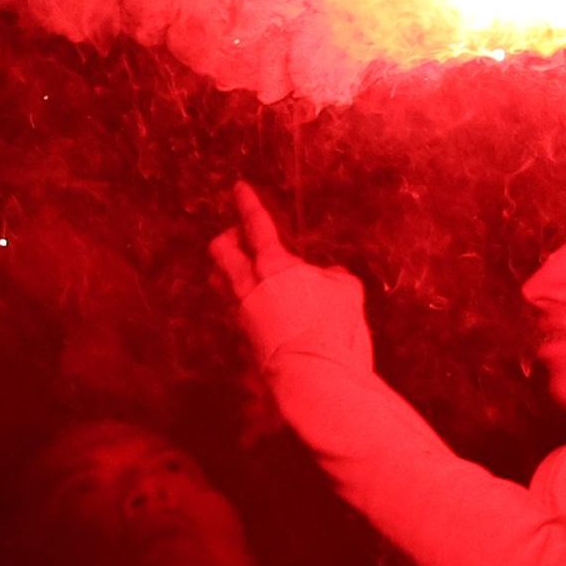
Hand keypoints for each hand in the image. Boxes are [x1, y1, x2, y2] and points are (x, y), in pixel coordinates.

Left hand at [206, 182, 372, 373]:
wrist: (314, 377)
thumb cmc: (334, 329)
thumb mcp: (346, 292)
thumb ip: (332, 276)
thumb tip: (325, 273)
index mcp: (274, 265)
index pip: (256, 226)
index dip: (248, 204)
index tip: (239, 188)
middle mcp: (248, 285)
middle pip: (221, 250)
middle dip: (229, 237)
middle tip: (243, 237)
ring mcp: (241, 312)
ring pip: (219, 279)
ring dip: (228, 267)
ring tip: (246, 268)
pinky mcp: (244, 337)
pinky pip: (234, 305)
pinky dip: (243, 296)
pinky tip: (263, 303)